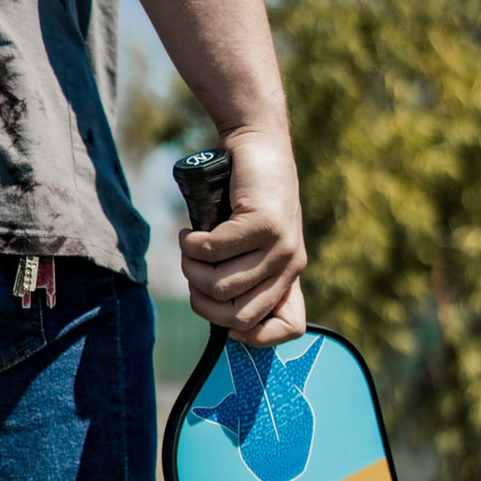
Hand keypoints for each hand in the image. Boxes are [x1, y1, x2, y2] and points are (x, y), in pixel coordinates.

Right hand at [179, 133, 307, 346]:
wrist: (257, 144)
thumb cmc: (245, 200)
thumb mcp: (251, 246)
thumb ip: (245, 279)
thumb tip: (223, 321)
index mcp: (290, 277)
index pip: (290, 328)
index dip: (253, 335)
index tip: (223, 318)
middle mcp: (291, 265)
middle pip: (239, 316)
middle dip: (203, 302)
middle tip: (192, 275)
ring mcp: (280, 245)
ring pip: (221, 284)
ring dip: (191, 269)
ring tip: (188, 249)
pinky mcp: (263, 223)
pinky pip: (214, 251)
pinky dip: (191, 245)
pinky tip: (189, 233)